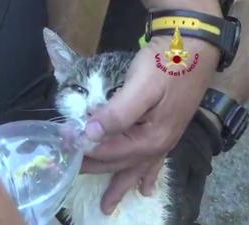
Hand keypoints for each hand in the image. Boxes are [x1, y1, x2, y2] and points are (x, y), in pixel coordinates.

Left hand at [82, 35, 219, 214]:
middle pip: (119, 162)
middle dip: (94, 166)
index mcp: (149, 137)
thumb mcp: (141, 85)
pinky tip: (145, 189)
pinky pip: (153, 163)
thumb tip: (90, 133)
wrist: (194, 48)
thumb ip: (117, 112)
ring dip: (120, 185)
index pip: (109, 149)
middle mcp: (157, 145)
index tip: (63, 139)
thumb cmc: (165, 64)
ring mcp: (163, 141)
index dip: (84, 146)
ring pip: (135, 169)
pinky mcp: (165, 132)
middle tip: (71, 170)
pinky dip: (146, 176)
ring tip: (108, 205)